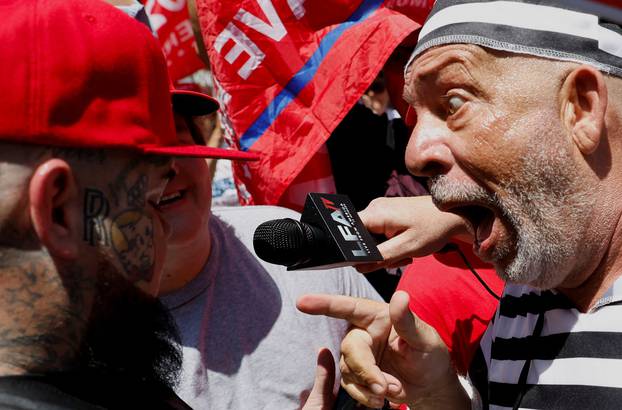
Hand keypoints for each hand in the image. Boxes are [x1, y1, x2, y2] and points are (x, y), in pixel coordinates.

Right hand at [297, 292, 468, 408]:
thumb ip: (408, 321)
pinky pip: (350, 385)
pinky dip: (364, 395)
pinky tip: (382, 399)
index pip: (347, 307)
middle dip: (364, 369)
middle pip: (349, 347)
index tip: (302, 302)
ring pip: (347, 369)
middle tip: (383, 387)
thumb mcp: (425, 338)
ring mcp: (360, 354)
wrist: (430, 385)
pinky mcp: (358, 374)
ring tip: (392, 392)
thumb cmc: (429, 354)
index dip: (323, 304)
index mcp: (377, 316)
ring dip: (368, 385)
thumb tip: (401, 297)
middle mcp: (364, 332)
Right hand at [357, 196, 470, 272]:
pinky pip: (380, 234)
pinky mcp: (388, 214)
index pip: (349, 232)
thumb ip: (381, 257)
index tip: (370, 261)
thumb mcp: (408, 248)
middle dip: (376, 253)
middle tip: (398, 258)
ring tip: (406, 253)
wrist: (454, 214)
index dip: (354, 249)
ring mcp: (382, 210)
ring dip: (386, 251)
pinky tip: (405, 247)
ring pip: (372, 238)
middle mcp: (375, 208)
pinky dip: (390, 244)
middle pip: (361, 238)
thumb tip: (359, 266)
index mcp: (376, 213)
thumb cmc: (433, 228)